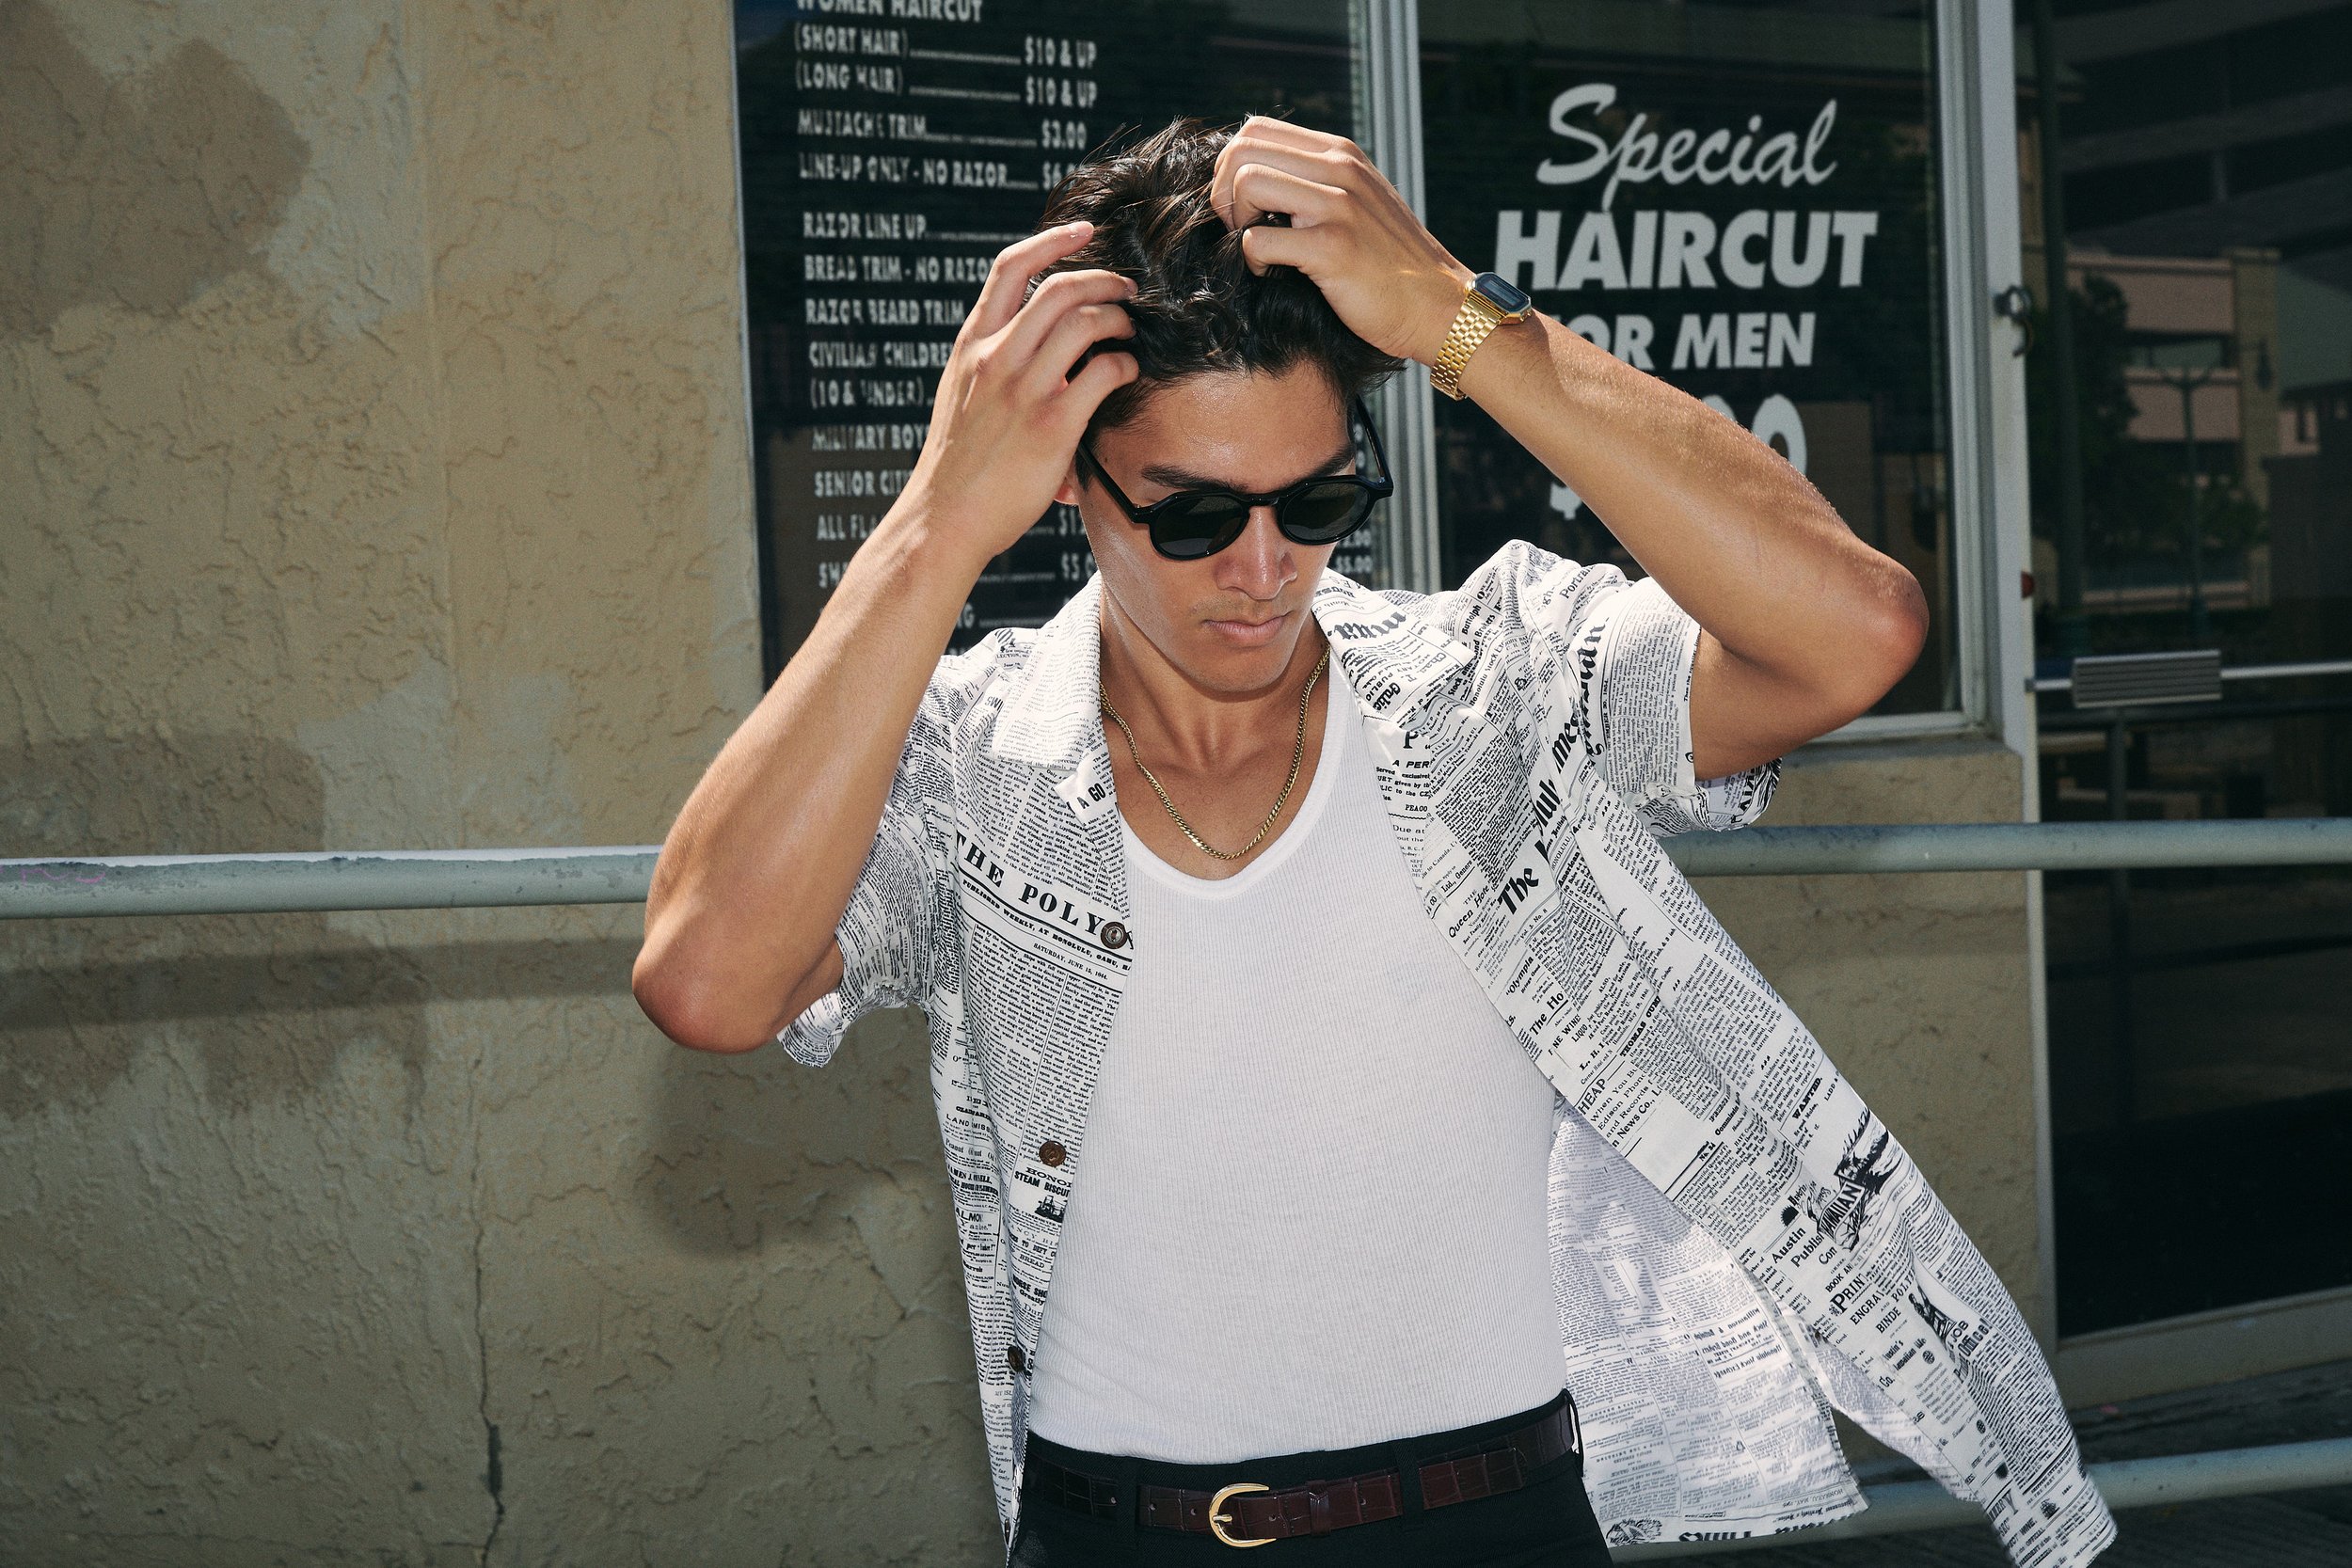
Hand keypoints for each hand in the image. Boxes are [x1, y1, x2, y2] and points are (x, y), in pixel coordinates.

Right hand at [896, 222, 1138, 569]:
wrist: (945, 519)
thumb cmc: (960, 466)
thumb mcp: (962, 396)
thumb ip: (994, 364)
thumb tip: (1040, 346)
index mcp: (971, 345)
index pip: (1009, 268)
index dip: (1052, 240)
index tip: (1084, 231)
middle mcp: (994, 357)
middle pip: (1059, 287)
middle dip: (1103, 280)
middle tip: (1126, 290)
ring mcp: (1023, 389)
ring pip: (1085, 321)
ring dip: (1118, 319)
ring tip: (1129, 332)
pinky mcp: (1052, 423)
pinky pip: (1103, 371)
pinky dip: (1124, 364)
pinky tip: (1127, 373)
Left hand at [1209, 117, 1474, 367]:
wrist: (1438, 305)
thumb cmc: (1390, 263)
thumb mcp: (1359, 201)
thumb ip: (1318, 180)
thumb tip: (1255, 175)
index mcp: (1340, 153)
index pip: (1255, 129)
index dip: (1231, 166)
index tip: (1242, 205)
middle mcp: (1340, 168)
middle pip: (1242, 150)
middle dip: (1222, 192)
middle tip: (1238, 228)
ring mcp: (1338, 206)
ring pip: (1246, 184)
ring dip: (1236, 222)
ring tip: (1256, 249)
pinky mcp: (1333, 248)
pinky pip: (1259, 240)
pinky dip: (1252, 262)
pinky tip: (1271, 275)